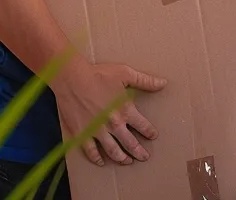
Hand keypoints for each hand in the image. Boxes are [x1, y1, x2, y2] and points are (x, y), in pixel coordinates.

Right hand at [52, 61, 167, 165]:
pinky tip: (101, 162)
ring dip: (122, 158)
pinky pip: (91, 151)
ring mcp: (97, 131)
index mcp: (125, 110)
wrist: (72, 78)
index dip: (150, 132)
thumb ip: (145, 81)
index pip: (143, 126)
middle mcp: (113, 124)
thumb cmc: (98, 74)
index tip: (153, 136)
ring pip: (113, 151)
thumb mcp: (125, 74)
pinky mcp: (82, 133)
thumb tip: (163, 83)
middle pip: (130, 143)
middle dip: (139, 152)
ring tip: (127, 162)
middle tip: (144, 157)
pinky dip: (97, 158)